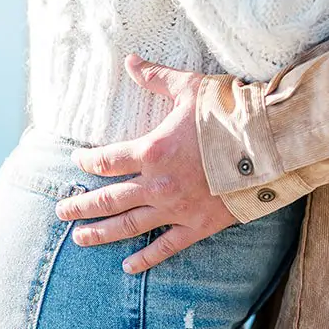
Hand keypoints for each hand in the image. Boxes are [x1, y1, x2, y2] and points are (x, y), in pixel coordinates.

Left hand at [54, 55, 237, 272]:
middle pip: (108, 199)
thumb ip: (157, 78)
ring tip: (80, 238)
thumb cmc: (229, 113)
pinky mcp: (197, 225)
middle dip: (81, 206)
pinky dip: (145, 258)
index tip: (76, 162)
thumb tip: (130, 61)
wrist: (268, 145)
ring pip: (128, 226)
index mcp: (151, 151)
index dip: (86, 161)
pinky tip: (128, 267)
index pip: (105, 160)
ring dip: (101, 233)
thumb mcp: (190, 88)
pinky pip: (165, 247)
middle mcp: (157, 184)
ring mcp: (175, 209)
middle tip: (61, 212)